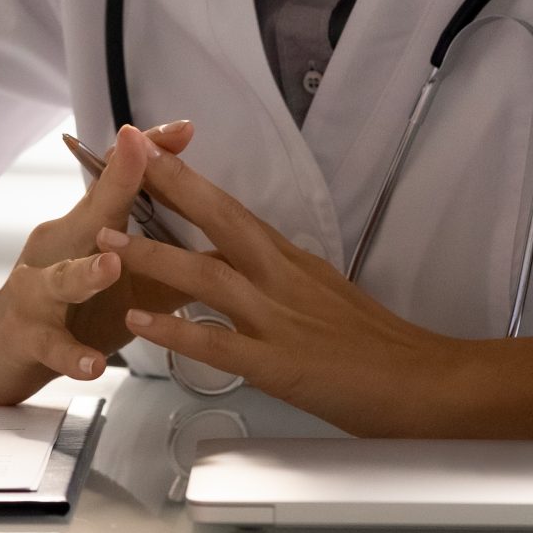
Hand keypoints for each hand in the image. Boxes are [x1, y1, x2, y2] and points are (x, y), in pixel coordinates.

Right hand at [0, 122, 196, 403]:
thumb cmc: (68, 306)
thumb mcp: (117, 273)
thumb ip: (163, 253)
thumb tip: (225, 240)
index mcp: (88, 230)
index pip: (117, 180)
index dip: (148, 153)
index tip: (183, 129)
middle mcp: (60, 250)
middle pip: (88, 213)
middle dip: (116, 182)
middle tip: (139, 149)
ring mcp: (38, 293)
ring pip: (61, 279)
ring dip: (85, 272)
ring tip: (111, 266)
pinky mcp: (27, 337)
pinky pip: (50, 347)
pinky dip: (71, 355)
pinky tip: (92, 364)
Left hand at [104, 145, 532, 438]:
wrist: (425, 382)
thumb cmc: (378, 345)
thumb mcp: (324, 291)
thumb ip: (281, 275)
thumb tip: (246, 260)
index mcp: (291, 259)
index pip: (230, 208)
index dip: (188, 179)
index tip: (150, 149)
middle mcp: (281, 277)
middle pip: (219, 219)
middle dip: (168, 187)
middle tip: (123, 158)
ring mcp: (278, 319)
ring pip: (207, 276)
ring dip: (154, 256)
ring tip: (107, 242)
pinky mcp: (278, 364)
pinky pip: (217, 344)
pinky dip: (176, 331)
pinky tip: (141, 323)